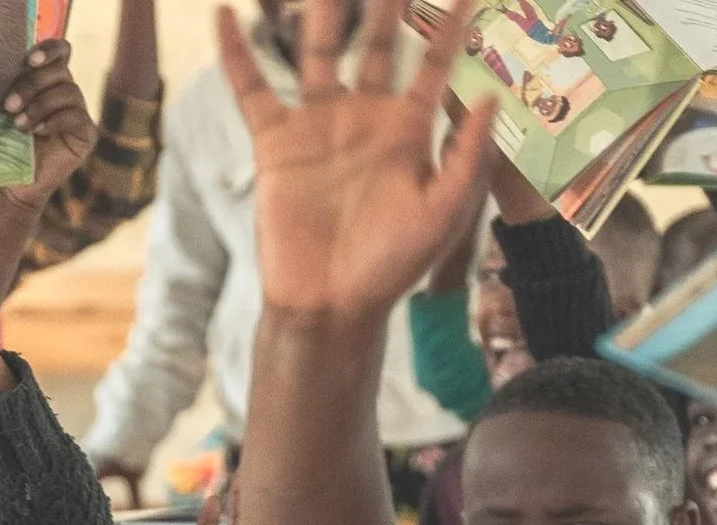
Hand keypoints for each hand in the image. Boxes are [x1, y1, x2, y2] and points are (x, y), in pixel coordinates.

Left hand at [0, 40, 97, 211]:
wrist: (8, 187)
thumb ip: (4, 85)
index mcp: (46, 81)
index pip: (60, 50)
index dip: (49, 49)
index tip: (28, 60)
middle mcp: (65, 93)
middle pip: (60, 70)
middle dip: (32, 84)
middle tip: (8, 106)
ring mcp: (78, 113)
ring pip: (68, 91)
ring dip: (40, 105)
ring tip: (18, 125)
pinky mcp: (86, 135)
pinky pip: (77, 116)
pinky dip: (56, 121)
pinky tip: (37, 132)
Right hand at [219, 0, 496, 320]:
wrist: (331, 302)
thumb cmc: (392, 265)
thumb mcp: (444, 211)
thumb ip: (467, 155)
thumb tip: (492, 95)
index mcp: (408, 130)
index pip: (434, 63)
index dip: (453, 24)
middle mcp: (364, 117)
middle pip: (376, 42)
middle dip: (386, 1)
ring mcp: (318, 125)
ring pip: (317, 51)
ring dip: (319, 10)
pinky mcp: (276, 142)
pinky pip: (252, 89)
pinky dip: (236, 53)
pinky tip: (224, 14)